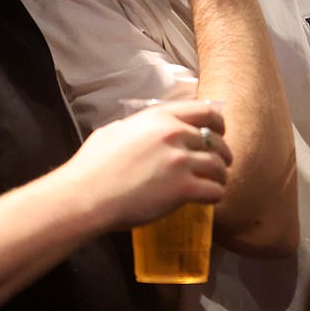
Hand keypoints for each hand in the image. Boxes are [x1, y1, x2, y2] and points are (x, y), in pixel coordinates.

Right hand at [65, 100, 231, 228]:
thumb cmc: (93, 165)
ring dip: (221, 176)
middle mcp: (175, 134)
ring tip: (216, 183)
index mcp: (160, 117)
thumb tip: (143, 130)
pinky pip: (215, 190)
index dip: (218, 124)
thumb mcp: (116, 130)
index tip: (219, 133)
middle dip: (222, 154)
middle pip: (216, 141)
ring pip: (218, 167)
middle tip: (220, 165)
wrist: (87, 194)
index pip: (205, 111)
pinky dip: (216, 195)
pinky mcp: (183, 189)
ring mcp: (181, 161)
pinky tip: (209, 199)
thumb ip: (139, 127)